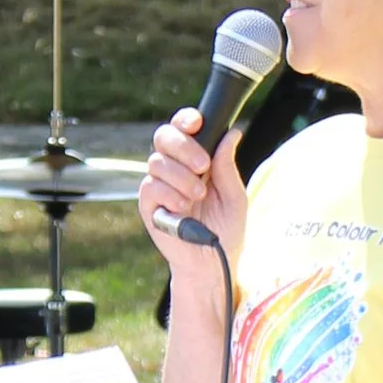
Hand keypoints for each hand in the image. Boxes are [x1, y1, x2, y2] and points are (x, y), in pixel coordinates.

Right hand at [136, 104, 245, 267]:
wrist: (214, 263)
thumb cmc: (225, 230)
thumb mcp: (233, 195)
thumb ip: (227, 166)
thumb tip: (232, 133)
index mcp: (194, 161)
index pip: (182, 130)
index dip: (185, 120)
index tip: (197, 122)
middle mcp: (173, 169)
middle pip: (164, 137)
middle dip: (183, 146)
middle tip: (203, 166)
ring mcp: (159, 187)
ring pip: (158, 162)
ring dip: (182, 177)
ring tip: (199, 196)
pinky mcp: (148, 206)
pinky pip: (151, 187)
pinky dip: (170, 194)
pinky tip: (183, 207)